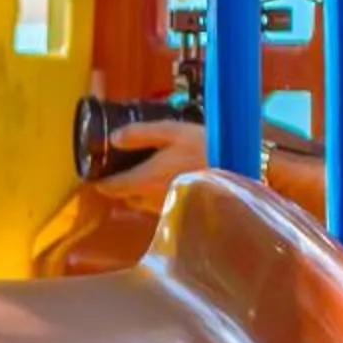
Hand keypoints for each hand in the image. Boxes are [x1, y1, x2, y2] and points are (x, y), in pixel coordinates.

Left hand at [91, 120, 207, 203]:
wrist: (246, 169)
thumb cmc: (208, 148)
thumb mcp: (172, 131)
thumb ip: (140, 134)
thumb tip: (113, 138)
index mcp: (144, 180)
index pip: (109, 188)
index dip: (98, 180)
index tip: (95, 172)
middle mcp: (151, 199)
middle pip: (125, 196)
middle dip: (120, 184)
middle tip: (123, 167)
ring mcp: (167, 207)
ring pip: (142, 202)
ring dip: (140, 190)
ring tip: (148, 171)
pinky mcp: (182, 211)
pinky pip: (161, 205)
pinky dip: (158, 194)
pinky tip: (170, 179)